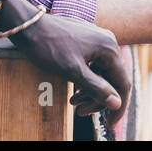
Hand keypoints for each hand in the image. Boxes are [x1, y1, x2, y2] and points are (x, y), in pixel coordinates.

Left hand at [15, 11, 131, 128]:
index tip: (110, 124)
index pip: (123, 82)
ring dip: (90, 91)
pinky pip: (93, 66)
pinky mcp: (87, 41)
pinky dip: (86, 80)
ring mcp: (97, 40)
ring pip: (102, 73)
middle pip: (112, 79)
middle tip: (81, 112)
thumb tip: (116, 103)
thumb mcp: (73, 72)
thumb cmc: (49, 47)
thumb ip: (97, 88)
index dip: (118, 106)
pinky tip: (74, 90)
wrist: (28, 27)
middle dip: (98, 99)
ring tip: (74, 103)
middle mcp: (107, 42)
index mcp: (108, 48)